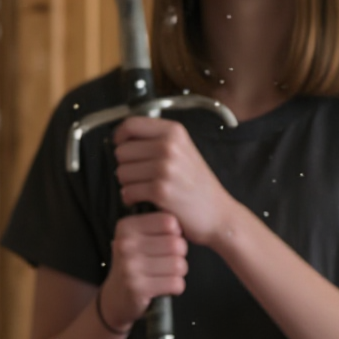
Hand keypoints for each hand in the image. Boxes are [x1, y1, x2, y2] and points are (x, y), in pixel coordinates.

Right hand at [100, 213, 188, 329]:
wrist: (116, 296)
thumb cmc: (134, 264)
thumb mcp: (137, 238)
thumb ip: (156, 225)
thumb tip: (183, 220)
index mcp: (127, 227)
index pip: (169, 222)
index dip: (176, 234)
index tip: (167, 242)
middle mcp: (126, 244)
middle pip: (177, 244)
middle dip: (180, 255)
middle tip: (169, 261)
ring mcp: (130, 266)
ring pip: (179, 264)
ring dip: (179, 272)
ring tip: (167, 274)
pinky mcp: (138, 287)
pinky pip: (176, 283)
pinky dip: (177, 286)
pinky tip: (166, 286)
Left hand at [112, 116, 233, 246]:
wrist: (218, 214)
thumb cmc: (198, 185)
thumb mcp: (184, 151)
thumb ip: (158, 140)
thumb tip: (124, 138)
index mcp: (174, 132)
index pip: (131, 124)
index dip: (120, 137)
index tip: (122, 147)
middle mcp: (169, 146)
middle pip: (122, 151)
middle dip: (126, 166)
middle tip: (140, 176)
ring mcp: (165, 168)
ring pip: (122, 172)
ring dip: (128, 184)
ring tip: (144, 189)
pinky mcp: (160, 191)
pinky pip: (128, 191)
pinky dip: (131, 199)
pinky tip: (143, 200)